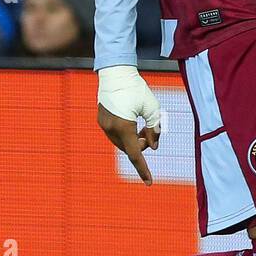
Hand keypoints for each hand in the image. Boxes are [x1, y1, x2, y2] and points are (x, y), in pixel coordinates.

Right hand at [97, 66, 160, 184]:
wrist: (116, 73)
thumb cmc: (137, 89)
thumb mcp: (152, 108)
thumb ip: (155, 129)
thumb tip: (153, 147)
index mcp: (124, 127)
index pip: (136, 154)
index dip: (143, 169)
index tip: (149, 183)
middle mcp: (111, 128)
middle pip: (129, 149)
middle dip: (141, 145)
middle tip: (150, 133)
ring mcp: (104, 125)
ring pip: (121, 143)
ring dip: (133, 140)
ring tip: (142, 127)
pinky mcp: (101, 119)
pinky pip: (115, 134)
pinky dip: (125, 134)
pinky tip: (132, 122)